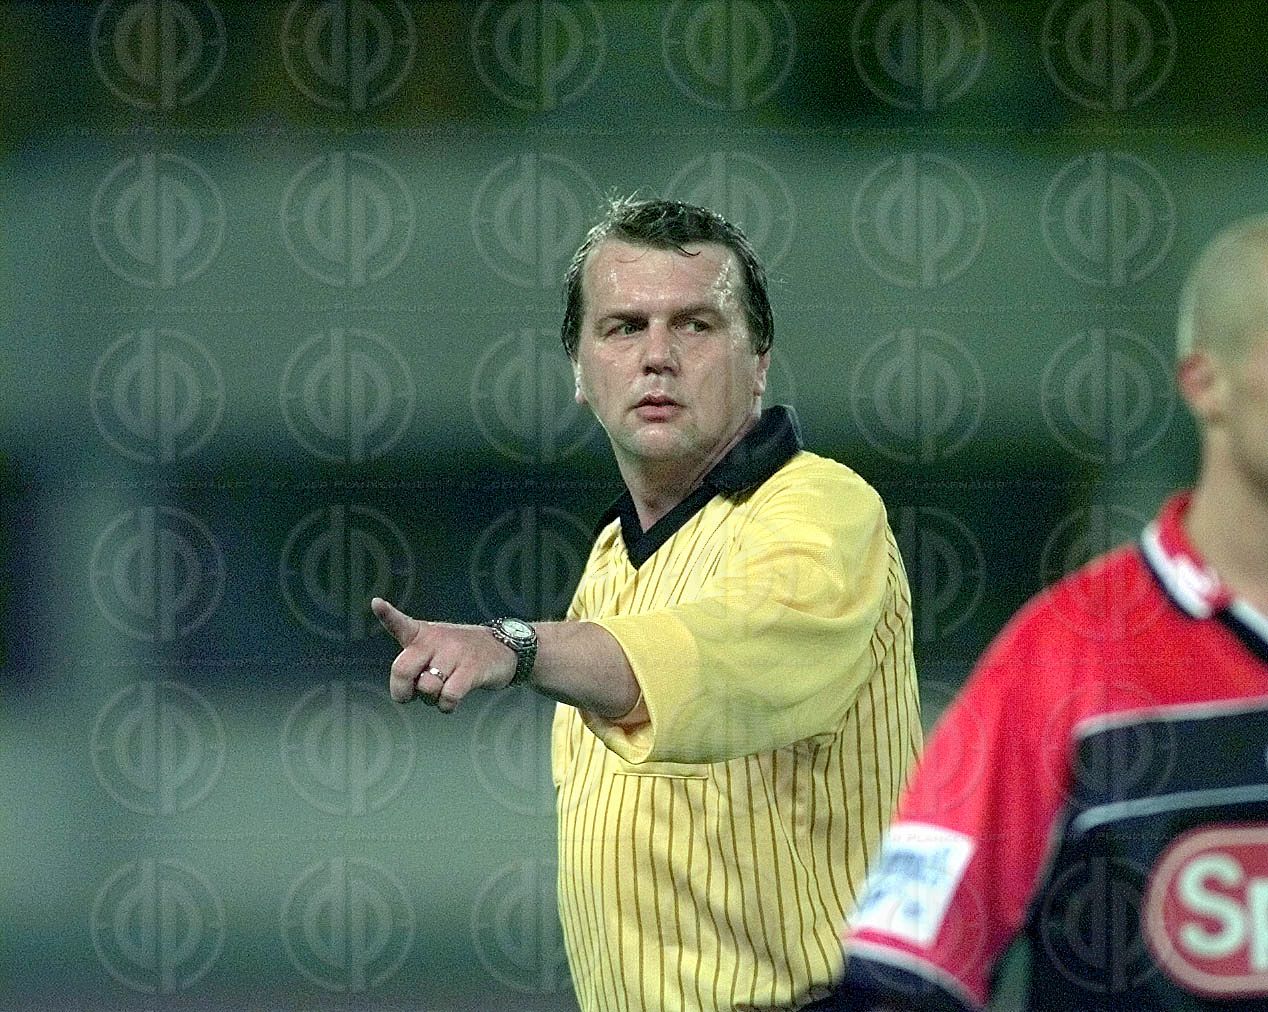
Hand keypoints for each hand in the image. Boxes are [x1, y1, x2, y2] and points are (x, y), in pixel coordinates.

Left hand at [371, 597, 516, 712]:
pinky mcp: (471, 669)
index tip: (377, 603)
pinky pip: (449, 696)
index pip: (401, 623)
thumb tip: (405, 692)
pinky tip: (450, 702)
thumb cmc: (460, 653)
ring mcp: (454, 653)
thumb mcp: (435, 646)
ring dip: (430, 700)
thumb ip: (415, 663)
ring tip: (439, 694)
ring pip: (427, 687)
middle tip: (410, 696)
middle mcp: (436, 640)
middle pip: (402, 669)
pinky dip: (446, 706)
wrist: (502, 649)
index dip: (387, 614)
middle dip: (402, 691)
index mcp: (423, 634)